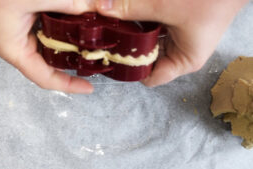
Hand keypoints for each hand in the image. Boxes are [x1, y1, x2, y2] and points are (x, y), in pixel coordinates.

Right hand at [0, 0, 94, 92]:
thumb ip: (69, 4)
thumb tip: (100, 9)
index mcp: (16, 50)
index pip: (46, 78)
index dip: (69, 86)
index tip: (90, 87)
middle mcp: (19, 45)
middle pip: (52, 63)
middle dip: (75, 62)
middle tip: (99, 59)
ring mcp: (22, 31)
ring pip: (52, 44)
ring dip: (71, 42)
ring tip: (94, 42)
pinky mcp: (25, 18)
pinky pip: (48, 29)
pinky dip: (64, 27)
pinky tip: (79, 22)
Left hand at [96, 0, 247, 86]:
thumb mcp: (164, 5)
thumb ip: (131, 8)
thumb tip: (101, 9)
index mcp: (183, 62)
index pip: (149, 76)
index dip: (129, 68)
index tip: (111, 53)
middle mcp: (180, 54)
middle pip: (146, 59)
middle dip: (128, 46)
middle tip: (107, 34)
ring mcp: (179, 40)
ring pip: (148, 42)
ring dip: (134, 32)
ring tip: (114, 24)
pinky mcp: (178, 27)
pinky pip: (154, 29)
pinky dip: (143, 22)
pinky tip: (130, 14)